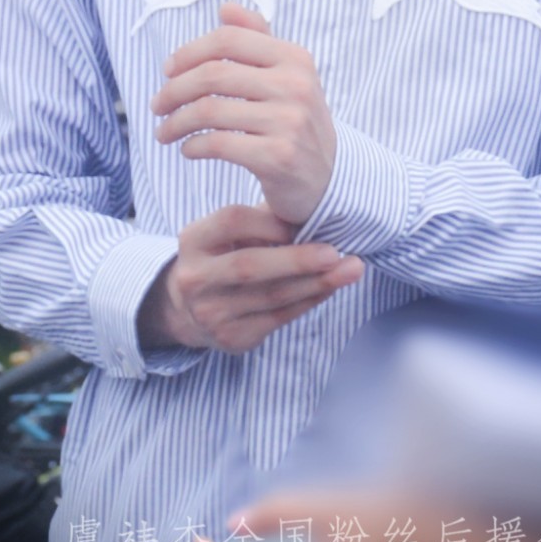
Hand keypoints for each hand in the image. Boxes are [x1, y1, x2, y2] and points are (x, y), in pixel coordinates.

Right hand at [137, 202, 362, 353]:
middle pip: (250, 266)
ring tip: (350, 270)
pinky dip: (309, 301)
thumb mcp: (230, 232)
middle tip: (335, 253)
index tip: (302, 220)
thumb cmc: (223, 255)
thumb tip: (316, 203)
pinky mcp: (231, 338)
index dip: (269, 221)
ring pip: (271, 297)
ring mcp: (211, 313)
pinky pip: (278, 318)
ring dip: (316, 282)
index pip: (231, 221)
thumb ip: (265, 218)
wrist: (190, 308)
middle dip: (298, 260)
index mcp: (193, 240)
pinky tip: (330, 287)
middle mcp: (195, 278)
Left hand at [150, 2, 337, 223]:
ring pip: (209, 111)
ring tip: (165, 131)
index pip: (228, 39)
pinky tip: (189, 149)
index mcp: (294, 57)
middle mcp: (295, 85)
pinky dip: (193, 147)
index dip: (189, 52)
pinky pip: (217, 144)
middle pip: (213, 74)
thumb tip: (226, 7)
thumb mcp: (286, 74)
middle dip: (174, 90)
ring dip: (176, 122)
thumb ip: (257, 39)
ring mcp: (289, 121)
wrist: (329, 176)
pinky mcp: (278, 157)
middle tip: (157, 105)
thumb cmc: (294, 118)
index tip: (167, 70)